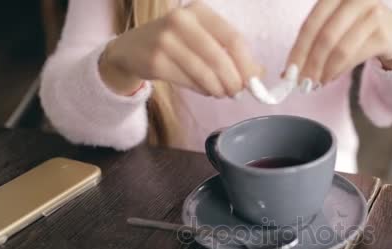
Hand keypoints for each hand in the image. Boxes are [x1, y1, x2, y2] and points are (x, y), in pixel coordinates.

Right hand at [99, 1, 261, 97]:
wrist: (132, 49)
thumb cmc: (177, 44)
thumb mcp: (203, 38)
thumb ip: (230, 52)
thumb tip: (259, 74)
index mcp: (199, 11)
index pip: (233, 38)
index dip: (247, 63)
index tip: (253, 80)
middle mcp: (181, 20)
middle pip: (220, 58)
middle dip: (233, 81)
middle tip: (237, 92)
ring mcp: (165, 41)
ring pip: (205, 74)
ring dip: (219, 89)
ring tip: (222, 93)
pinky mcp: (156, 62)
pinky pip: (190, 82)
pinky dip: (203, 90)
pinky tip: (205, 90)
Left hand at [286, 0, 391, 90]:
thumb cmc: (357, 29)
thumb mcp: (334, 27)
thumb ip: (312, 43)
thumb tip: (286, 73)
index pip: (311, 24)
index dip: (298, 50)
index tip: (289, 72)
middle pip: (325, 37)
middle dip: (311, 64)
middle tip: (302, 83)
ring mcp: (372, 14)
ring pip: (340, 49)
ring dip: (325, 71)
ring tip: (316, 83)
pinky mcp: (383, 33)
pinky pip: (355, 57)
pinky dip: (339, 71)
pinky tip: (331, 77)